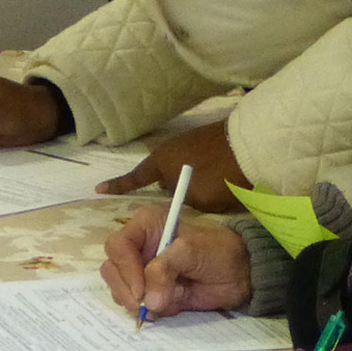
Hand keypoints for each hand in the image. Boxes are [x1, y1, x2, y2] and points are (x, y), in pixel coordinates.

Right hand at [96, 119, 247, 209]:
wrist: (253, 148)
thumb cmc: (217, 175)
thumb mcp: (195, 198)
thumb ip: (180, 200)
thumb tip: (176, 197)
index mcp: (161, 161)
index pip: (135, 178)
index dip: (119, 186)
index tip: (98, 189)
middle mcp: (170, 149)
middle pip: (160, 176)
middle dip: (165, 190)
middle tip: (176, 206)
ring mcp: (189, 144)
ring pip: (179, 173)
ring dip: (187, 185)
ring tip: (203, 198)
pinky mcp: (208, 144)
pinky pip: (196, 167)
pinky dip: (201, 177)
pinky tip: (214, 185)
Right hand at [102, 207, 251, 317]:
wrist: (239, 274)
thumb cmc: (218, 252)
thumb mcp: (191, 252)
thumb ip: (165, 271)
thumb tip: (148, 301)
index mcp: (144, 226)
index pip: (117, 246)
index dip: (125, 270)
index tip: (141, 291)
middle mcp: (137, 247)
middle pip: (112, 271)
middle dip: (129, 291)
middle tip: (149, 305)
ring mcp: (140, 272)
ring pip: (119, 291)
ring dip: (140, 303)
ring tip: (170, 301)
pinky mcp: (149, 293)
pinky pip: (135, 306)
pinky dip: (150, 312)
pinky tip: (171, 306)